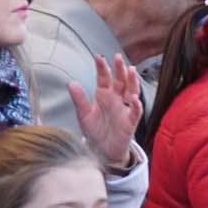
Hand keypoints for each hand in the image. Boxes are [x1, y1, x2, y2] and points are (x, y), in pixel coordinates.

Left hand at [71, 54, 142, 172]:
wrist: (103, 150)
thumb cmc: (95, 131)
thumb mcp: (83, 115)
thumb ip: (79, 99)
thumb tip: (71, 83)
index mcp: (103, 95)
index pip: (104, 78)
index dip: (102, 68)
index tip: (98, 57)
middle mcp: (116, 99)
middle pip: (120, 81)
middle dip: (119, 69)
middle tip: (118, 58)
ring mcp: (124, 109)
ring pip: (131, 91)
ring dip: (132, 81)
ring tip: (131, 71)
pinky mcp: (130, 121)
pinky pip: (135, 112)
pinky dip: (136, 105)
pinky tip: (134, 99)